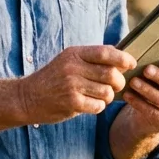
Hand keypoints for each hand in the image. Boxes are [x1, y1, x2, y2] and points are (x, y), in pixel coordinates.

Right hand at [19, 46, 135, 123]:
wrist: (27, 97)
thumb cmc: (53, 79)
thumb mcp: (68, 60)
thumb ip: (92, 58)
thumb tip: (121, 56)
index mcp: (74, 53)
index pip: (105, 52)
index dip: (123, 58)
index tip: (132, 64)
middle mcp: (73, 67)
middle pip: (110, 74)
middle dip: (119, 82)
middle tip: (117, 85)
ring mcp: (71, 86)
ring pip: (107, 91)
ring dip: (109, 96)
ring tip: (101, 96)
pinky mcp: (71, 103)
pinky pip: (98, 106)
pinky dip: (99, 106)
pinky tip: (91, 104)